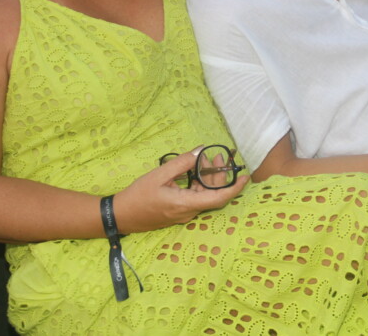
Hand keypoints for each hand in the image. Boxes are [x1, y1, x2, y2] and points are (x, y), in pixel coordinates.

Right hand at [110, 148, 247, 233]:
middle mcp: (189, 212)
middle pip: (212, 194)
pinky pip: (195, 198)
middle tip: (218, 155)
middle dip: (219, 175)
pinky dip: (199, 184)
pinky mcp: (178, 212)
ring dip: (208, 178)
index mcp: (186, 204)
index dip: (234, 188)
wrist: (121, 215)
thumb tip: (200, 151)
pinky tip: (194, 171)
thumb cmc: (138, 195)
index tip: (245, 176)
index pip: (219, 199)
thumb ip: (181, 163)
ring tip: (207, 158)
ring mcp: (183, 214)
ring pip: (204, 196)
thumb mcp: (159, 175)